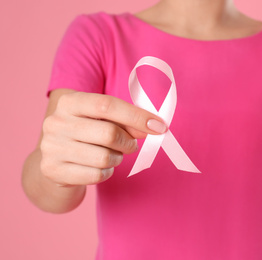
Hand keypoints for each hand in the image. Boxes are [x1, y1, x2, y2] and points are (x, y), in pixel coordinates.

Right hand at [40, 91, 166, 185]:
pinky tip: (99, 166)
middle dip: (129, 142)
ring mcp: (52, 148)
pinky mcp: (53, 171)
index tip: (159, 126)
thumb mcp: (103, 120)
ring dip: (117, 158)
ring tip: (112, 155)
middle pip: (109, 133)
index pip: (108, 105)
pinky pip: (96, 175)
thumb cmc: (87, 134)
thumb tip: (154, 127)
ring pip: (105, 157)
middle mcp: (56, 123)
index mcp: (69, 102)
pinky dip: (106, 172)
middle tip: (131, 145)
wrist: (55, 160)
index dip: (137, 116)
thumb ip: (127, 121)